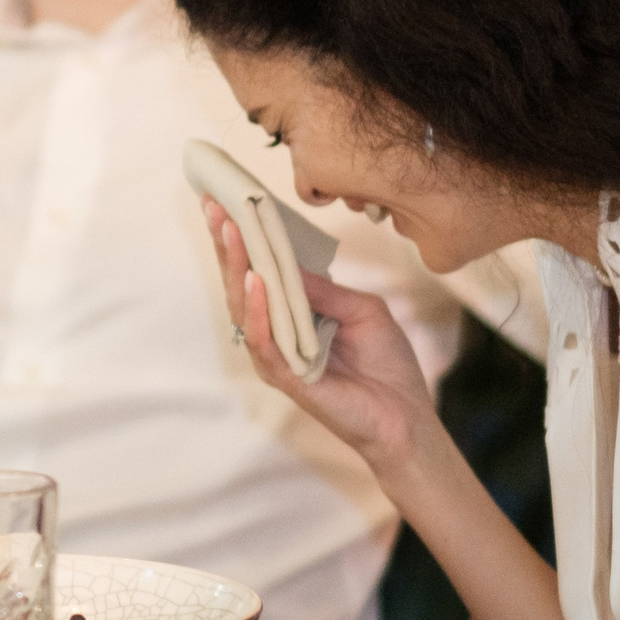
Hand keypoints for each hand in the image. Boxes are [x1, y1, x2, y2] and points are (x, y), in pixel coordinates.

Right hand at [203, 196, 439, 473]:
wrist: (406, 417)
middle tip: (214, 206)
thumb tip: (285, 262)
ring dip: (236, 268)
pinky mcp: (287, 379)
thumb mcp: (362, 309)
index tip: (225, 201)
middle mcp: (277, 335)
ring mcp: (278, 358)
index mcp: (294, 316)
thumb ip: (324, 290)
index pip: (260, 272)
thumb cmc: (386, 365)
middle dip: (227, 244)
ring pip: (244, 309)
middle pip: (242, 285)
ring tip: (230, 231)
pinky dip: (257, 310)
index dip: (243, 239)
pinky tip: (255, 281)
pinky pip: (264, 341)